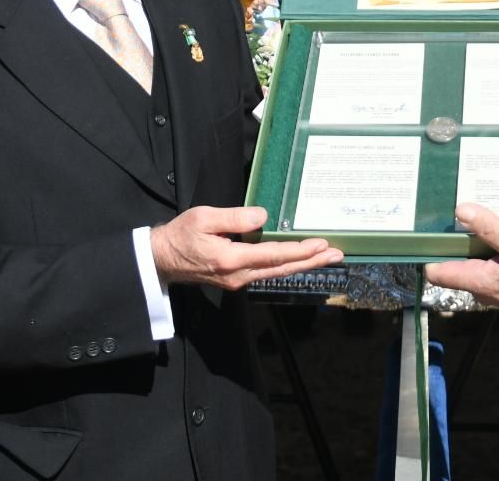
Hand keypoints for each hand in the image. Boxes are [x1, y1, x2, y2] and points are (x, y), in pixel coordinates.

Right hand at [151, 206, 343, 289]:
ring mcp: (237, 280)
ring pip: (276, 273)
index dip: (299, 251)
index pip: (273, 255)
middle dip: (311, 261)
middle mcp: (238, 275)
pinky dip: (286, 265)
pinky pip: (267, 272)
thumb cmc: (180, 235)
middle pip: (282, 268)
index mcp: (231, 259)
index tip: (321, 245)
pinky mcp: (236, 279)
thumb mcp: (203, 218)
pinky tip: (299, 260)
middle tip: (337, 255)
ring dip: (302, 265)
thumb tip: (262, 217)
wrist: (161, 260)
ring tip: (326, 257)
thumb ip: (234, 218)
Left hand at [425, 204, 498, 321]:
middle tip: (458, 213)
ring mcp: (494, 288)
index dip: (430, 251)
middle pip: (455, 264)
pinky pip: (490, 264)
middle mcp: (481, 289)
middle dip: (455, 241)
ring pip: (474, 263)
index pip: (437, 273)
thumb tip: (460, 210)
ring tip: (481, 217)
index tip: (429, 229)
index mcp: (478, 282)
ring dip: (476, 243)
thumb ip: (490, 229)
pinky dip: (491, 249)